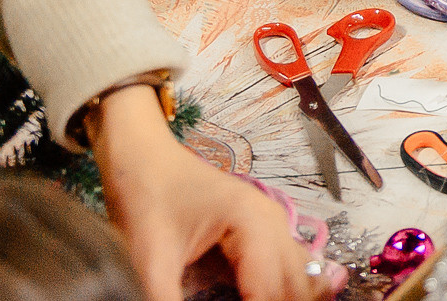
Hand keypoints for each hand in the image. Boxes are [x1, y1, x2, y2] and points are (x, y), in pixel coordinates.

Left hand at [90, 87, 323, 300]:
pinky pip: (293, 268)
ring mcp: (275, 225)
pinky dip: (287, 290)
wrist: (144, 160)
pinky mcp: (267, 232)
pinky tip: (262, 296)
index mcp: (252, 224)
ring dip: (289, 296)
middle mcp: (274, 223)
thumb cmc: (147, 202)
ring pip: (302, 278)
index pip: (271, 292)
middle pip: (297, 286)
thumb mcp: (151, 261)